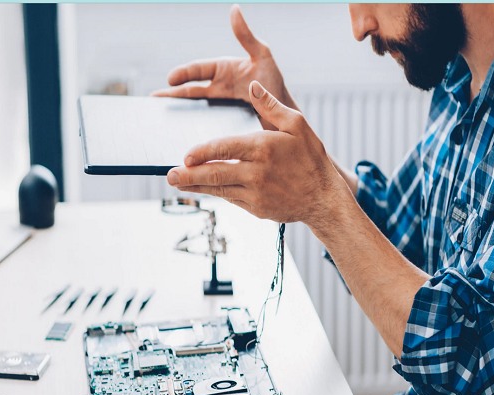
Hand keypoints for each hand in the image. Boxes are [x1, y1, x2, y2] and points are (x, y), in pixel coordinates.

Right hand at [151, 5, 298, 129]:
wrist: (284, 115)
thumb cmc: (275, 83)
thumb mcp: (262, 56)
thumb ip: (246, 36)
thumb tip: (234, 9)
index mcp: (223, 70)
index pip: (198, 70)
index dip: (183, 73)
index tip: (171, 79)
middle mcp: (218, 87)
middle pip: (189, 90)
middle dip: (171, 94)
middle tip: (154, 100)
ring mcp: (219, 105)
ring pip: (193, 107)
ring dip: (176, 111)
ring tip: (159, 116)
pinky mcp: (223, 122)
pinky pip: (204, 123)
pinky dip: (191, 125)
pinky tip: (180, 133)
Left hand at [167, 81, 346, 225]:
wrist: (323, 198)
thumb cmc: (312, 159)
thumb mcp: (298, 125)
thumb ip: (271, 106)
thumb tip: (252, 87)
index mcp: (263, 148)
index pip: (225, 148)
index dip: (202, 152)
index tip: (185, 155)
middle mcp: (256, 173)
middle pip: (214, 173)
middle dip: (189, 175)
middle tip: (169, 175)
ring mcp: (255, 193)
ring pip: (218, 189)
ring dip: (195, 186)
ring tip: (177, 183)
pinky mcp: (256, 208)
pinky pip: (230, 199)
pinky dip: (215, 194)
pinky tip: (204, 190)